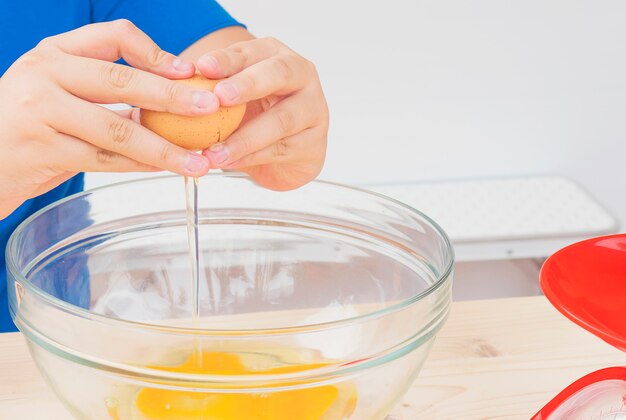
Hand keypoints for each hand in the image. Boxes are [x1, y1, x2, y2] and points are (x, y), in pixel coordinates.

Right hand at [0, 19, 215, 218]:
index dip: (156, 53)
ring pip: (117, 129)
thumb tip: (174, 100)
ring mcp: (40, 110)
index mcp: (57, 52)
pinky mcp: (41, 148)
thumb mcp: (61, 91)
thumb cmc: (31, 125)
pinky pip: (103, 159)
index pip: (114, 35)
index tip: (188, 72)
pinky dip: (139, 166)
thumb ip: (109, 93)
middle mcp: (46, 72)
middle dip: (173, 97)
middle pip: (122, 81)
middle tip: (210, 108)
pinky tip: (165, 170)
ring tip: (198, 161)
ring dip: (165, 148)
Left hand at [196, 37, 328, 190]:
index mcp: (276, 56)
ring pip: (282, 120)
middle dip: (248, 84)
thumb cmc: (255, 115)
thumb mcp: (232, 97)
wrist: (285, 153)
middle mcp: (301, 77)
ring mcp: (313, 110)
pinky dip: (252, 158)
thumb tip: (173, 88)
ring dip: (245, 137)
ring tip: (215, 151)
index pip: (252, 52)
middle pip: (279, 74)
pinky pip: (281, 150)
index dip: (227, 60)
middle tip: (220, 97)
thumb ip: (211, 90)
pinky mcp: (314, 143)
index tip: (202, 68)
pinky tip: (229, 163)